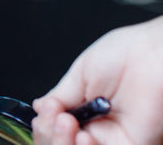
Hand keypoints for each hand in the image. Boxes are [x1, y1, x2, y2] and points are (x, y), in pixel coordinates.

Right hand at [32, 15, 162, 144]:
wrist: (152, 54)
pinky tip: (83, 134)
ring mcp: (114, 139)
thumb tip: (39, 108)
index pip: (56, 129)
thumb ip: (60, 96)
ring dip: (61, 142)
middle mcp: (98, 128)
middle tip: (54, 117)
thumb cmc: (126, 54)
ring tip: (65, 121)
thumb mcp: (81, 74)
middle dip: (48, 134)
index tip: (44, 111)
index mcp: (85, 111)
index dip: (44, 125)